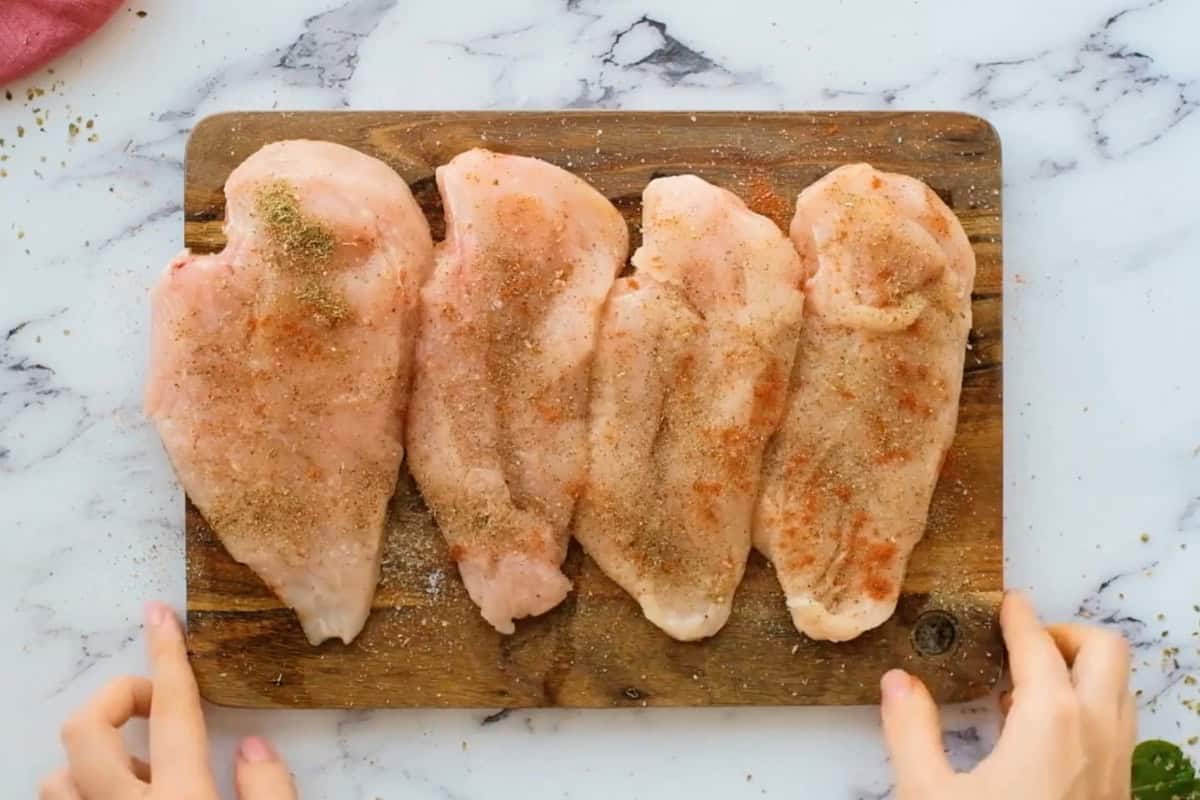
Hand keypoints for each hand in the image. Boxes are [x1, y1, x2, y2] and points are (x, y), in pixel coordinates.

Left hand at [40, 602, 297, 799]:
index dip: (167, 655)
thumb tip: (253, 746)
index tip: (160, 615)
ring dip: (97, 758)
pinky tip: (127, 795)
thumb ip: (269, 790)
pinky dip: (85, 787)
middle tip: (157, 708)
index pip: (172, 711)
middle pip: (86, 729)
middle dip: (118, 699)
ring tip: (143, 768)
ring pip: (58, 775)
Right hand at [880, 591, 1134, 799]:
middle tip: (1023, 640)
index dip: (1017, 615)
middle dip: (1065, 633)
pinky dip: (1088, 706)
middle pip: (1105, 651)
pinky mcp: (1118, 792)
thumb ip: (910, 730)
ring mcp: (1116, 765)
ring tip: (1027, 684)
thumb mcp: (928, 794)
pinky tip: (1040, 733)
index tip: (1004, 601)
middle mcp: (1096, 733)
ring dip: (1081, 669)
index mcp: (1050, 720)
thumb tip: (898, 683)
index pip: (1038, 643)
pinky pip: (1117, 726)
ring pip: (1119, 688)